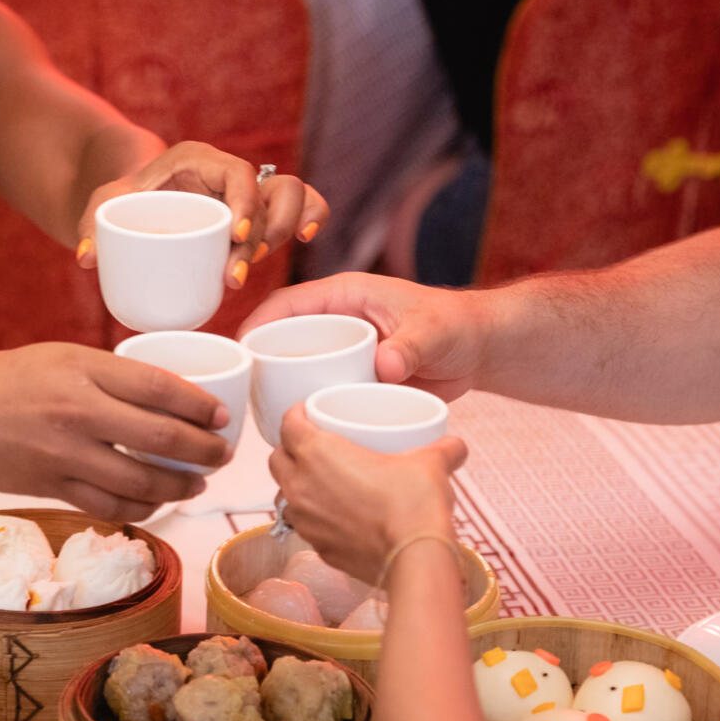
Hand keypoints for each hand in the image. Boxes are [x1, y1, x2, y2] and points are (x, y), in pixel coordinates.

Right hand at [0, 343, 234, 520]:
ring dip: (179, 486)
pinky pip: (111, 507)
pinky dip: (142, 509)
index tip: (220, 414)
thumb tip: (163, 395)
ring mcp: (65, 456)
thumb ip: (106, 374)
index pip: (157, 387)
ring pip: (142, 481)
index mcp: (80, 370)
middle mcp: (76, 413)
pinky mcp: (53, 489)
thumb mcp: (56, 356)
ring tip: (195, 483)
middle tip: (221, 453)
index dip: (199, 404)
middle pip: (160, 438)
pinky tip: (156, 502)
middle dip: (202, 450)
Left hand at [75, 142, 329, 288]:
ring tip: (254, 264)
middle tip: (237, 271)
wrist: (138, 196)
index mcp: (198, 160)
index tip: (236, 236)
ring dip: (286, 230)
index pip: (236, 174)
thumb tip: (86, 258)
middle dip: (266, 232)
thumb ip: (90, 226)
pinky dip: (311, 217)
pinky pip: (300, 204)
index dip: (245, 202)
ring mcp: (249, 190)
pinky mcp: (259, 209)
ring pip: (294, 194)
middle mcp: (230, 171)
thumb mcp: (103, 204)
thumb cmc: (124, 197)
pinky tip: (305, 240)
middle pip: (273, 189)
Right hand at [236, 272, 489, 399]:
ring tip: (260, 411)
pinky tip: (295, 424)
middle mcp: (338, 321)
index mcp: (345, 295)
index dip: (258, 323)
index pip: (287, 304)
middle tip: (242, 388)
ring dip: (279, 384)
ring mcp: (344, 350)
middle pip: (284, 336)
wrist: (480, 350)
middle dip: (258, 359)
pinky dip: (305, 401)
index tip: (239, 349)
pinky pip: (320, 386)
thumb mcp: (433, 332)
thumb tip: (384, 368)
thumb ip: (410, 347)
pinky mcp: (354, 375)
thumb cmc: (457, 326)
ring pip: (299, 364)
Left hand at [269, 404, 466, 583]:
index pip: (288, 424)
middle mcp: (300, 485)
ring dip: (296, 485)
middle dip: (290, 449)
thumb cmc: (413, 505)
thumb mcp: (429, 464)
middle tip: (314, 446)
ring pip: (284, 494)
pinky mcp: (317, 547)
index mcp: (316, 453)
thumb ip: (441, 449)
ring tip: (320, 482)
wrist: (414, 558)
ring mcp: (305, 520)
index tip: (309, 414)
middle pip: (277, 458)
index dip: (296, 415)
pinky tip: (335, 516)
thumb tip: (455, 445)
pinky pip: (303, 525)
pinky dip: (313, 517)